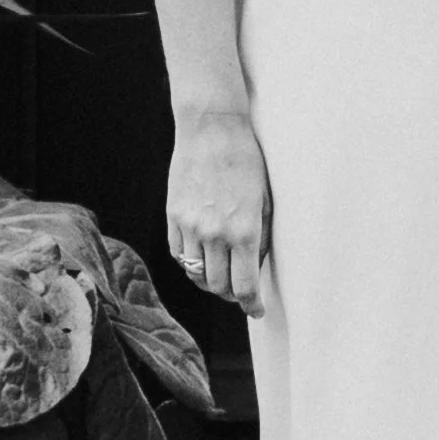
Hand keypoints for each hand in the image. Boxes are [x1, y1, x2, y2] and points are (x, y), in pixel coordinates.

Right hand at [165, 107, 271, 312]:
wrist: (212, 130)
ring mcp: (190, 226)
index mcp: (243, 231)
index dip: (251, 305)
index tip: (256, 309)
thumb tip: (255, 267)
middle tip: (240, 290)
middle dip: (232, 294)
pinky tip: (201, 258)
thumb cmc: (245, 161)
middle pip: (218, 286)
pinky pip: (179, 255)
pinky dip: (190, 264)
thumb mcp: (265, 201)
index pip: (244, 286)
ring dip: (210, 282)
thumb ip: (261, 238)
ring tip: (221, 275)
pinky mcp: (173, 217)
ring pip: (196, 275)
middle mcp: (214, 234)